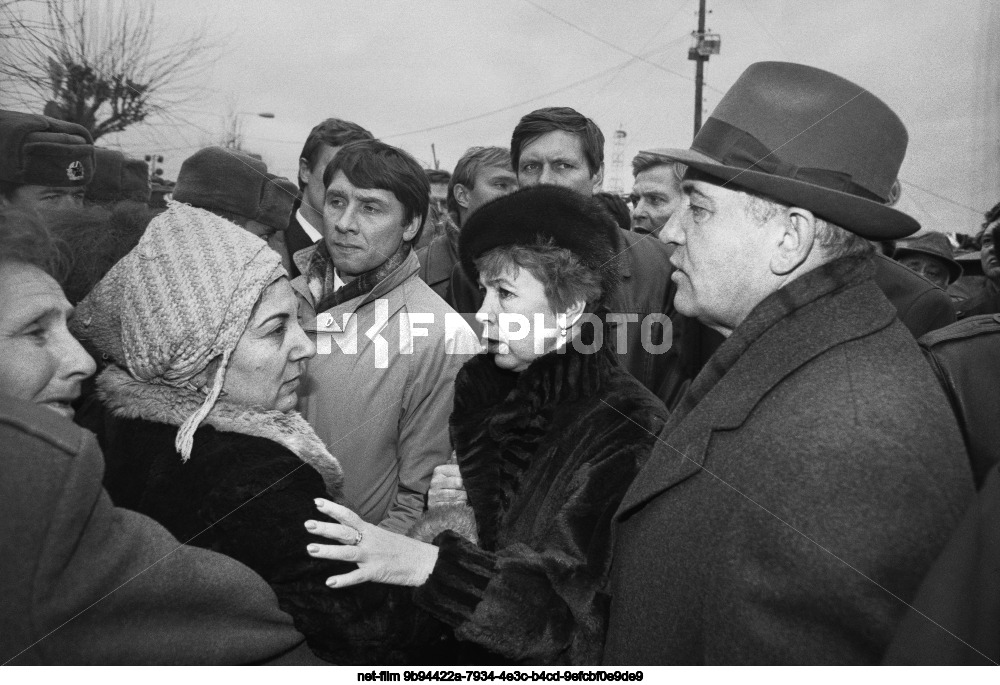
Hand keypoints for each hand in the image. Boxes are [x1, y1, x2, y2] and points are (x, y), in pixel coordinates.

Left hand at [305, 499, 438, 587]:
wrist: (423, 561)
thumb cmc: (402, 549)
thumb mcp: (381, 535)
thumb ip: (363, 534)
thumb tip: (343, 532)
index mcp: (370, 531)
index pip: (349, 516)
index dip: (333, 509)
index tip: (316, 502)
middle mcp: (369, 541)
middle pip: (344, 532)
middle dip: (325, 528)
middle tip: (307, 524)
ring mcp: (372, 556)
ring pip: (347, 552)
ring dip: (328, 551)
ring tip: (310, 549)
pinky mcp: (377, 572)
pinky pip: (358, 576)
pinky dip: (344, 580)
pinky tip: (330, 582)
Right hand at [428, 457, 465, 508]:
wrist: (436, 503)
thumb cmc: (447, 485)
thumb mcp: (450, 473)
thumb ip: (455, 463)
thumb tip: (456, 451)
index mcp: (439, 470)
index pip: (459, 471)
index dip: (466, 475)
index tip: (468, 478)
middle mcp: (434, 482)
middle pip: (459, 483)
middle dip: (466, 487)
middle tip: (467, 489)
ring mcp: (434, 495)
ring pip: (457, 495)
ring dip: (463, 497)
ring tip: (463, 497)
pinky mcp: (435, 507)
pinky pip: (454, 505)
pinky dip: (459, 505)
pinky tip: (458, 504)